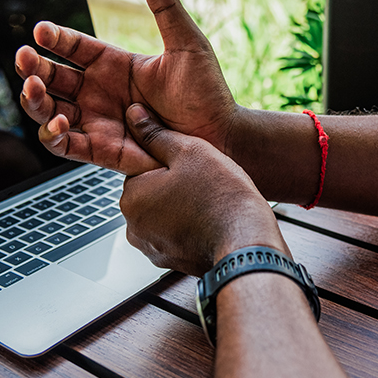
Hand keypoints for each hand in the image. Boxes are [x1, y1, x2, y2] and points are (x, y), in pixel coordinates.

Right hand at [15, 0, 237, 175]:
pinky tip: (56, 122)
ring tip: (32, 87)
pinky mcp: (101, 149)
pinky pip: (64, 145)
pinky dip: (51, 136)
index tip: (42, 30)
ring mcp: (98, 120)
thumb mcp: (187, 44)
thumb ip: (166, 8)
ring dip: (34, 100)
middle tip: (24, 58)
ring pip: (50, 110)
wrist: (219, 135)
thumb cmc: (207, 91)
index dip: (56, 39)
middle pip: (53, 78)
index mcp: (115, 64)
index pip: (75, 48)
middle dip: (33, 68)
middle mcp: (100, 92)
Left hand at [119, 104, 287, 275]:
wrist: (247, 240)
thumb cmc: (220, 194)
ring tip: (208, 203)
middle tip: (203, 184)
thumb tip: (133, 115)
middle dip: (173, 187)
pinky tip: (210, 221)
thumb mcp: (188, 151)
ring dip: (181, 208)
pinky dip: (189, 229)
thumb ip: (155, 134)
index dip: (170, 163)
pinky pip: (175, 236)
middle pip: (151, 193)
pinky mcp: (171, 261)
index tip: (192, 167)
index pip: (142, 169)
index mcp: (131, 197)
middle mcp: (133, 226)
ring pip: (163, 215)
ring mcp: (152, 248)